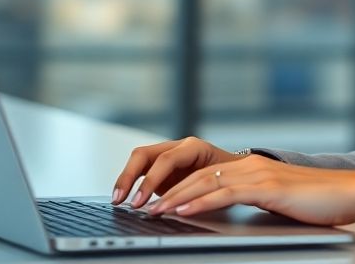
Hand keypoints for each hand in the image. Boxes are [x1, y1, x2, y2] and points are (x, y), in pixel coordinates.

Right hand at [112, 137, 242, 207]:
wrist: (236, 172)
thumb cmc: (231, 178)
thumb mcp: (219, 185)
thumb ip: (199, 193)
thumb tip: (177, 208)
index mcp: (194, 147)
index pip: (166, 159)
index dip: (151, 180)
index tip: (140, 201)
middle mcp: (178, 147)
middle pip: (145, 154)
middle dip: (129, 177)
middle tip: (121, 199)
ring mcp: (168, 154)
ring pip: (139, 160)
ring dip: (125, 179)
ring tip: (117, 200)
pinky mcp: (161, 166)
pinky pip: (141, 170)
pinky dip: (130, 183)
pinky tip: (123, 198)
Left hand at [146, 156, 354, 227]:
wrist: (351, 193)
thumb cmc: (321, 203)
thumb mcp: (280, 201)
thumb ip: (256, 201)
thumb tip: (234, 214)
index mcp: (253, 168)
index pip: (205, 174)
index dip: (177, 186)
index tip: (156, 199)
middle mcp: (251, 165)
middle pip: (198, 175)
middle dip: (167, 190)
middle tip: (143, 205)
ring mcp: (259, 173)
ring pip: (205, 183)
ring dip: (176, 197)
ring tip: (154, 210)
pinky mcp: (267, 187)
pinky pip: (225, 194)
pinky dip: (199, 202)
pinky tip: (183, 210)